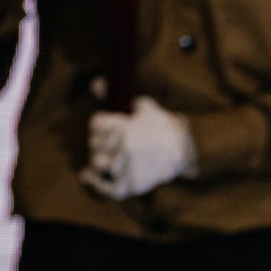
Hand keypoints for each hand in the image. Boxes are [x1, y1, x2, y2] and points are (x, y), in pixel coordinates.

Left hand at [80, 95, 195, 198]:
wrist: (185, 152)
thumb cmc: (163, 127)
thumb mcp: (145, 107)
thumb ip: (121, 96)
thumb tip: (95, 82)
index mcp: (126, 127)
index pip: (95, 123)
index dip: (98, 123)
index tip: (103, 124)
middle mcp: (125, 147)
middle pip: (94, 143)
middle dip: (99, 140)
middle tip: (107, 140)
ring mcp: (128, 167)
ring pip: (98, 163)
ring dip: (98, 158)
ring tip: (103, 155)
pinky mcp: (133, 184)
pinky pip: (107, 188)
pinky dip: (95, 183)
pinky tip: (86, 175)